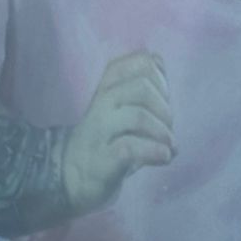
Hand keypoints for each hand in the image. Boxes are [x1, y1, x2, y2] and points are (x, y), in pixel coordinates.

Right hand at [61, 52, 174, 214]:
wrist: (69, 179)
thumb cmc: (103, 142)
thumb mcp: (119, 109)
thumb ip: (138, 87)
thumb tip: (158, 60)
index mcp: (106, 89)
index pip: (135, 62)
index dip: (159, 77)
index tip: (164, 98)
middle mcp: (100, 105)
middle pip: (141, 87)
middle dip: (165, 108)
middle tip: (168, 129)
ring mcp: (99, 132)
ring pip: (137, 116)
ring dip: (162, 132)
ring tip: (170, 147)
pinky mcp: (102, 160)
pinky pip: (130, 147)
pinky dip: (154, 151)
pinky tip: (163, 158)